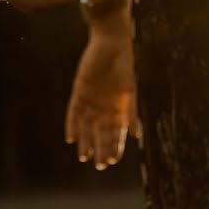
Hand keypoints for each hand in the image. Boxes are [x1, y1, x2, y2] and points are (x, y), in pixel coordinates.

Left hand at [66, 2, 139, 168]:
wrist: (112, 43)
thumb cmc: (125, 66)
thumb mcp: (130, 91)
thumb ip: (131, 113)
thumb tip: (136, 135)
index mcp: (119, 106)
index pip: (117, 131)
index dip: (115, 146)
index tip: (112, 160)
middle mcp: (105, 105)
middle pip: (101, 132)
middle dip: (101, 148)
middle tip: (99, 165)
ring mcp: (91, 99)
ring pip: (87, 125)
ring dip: (86, 141)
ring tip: (84, 157)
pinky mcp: (79, 91)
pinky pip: (74, 112)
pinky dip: (72, 125)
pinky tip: (71, 138)